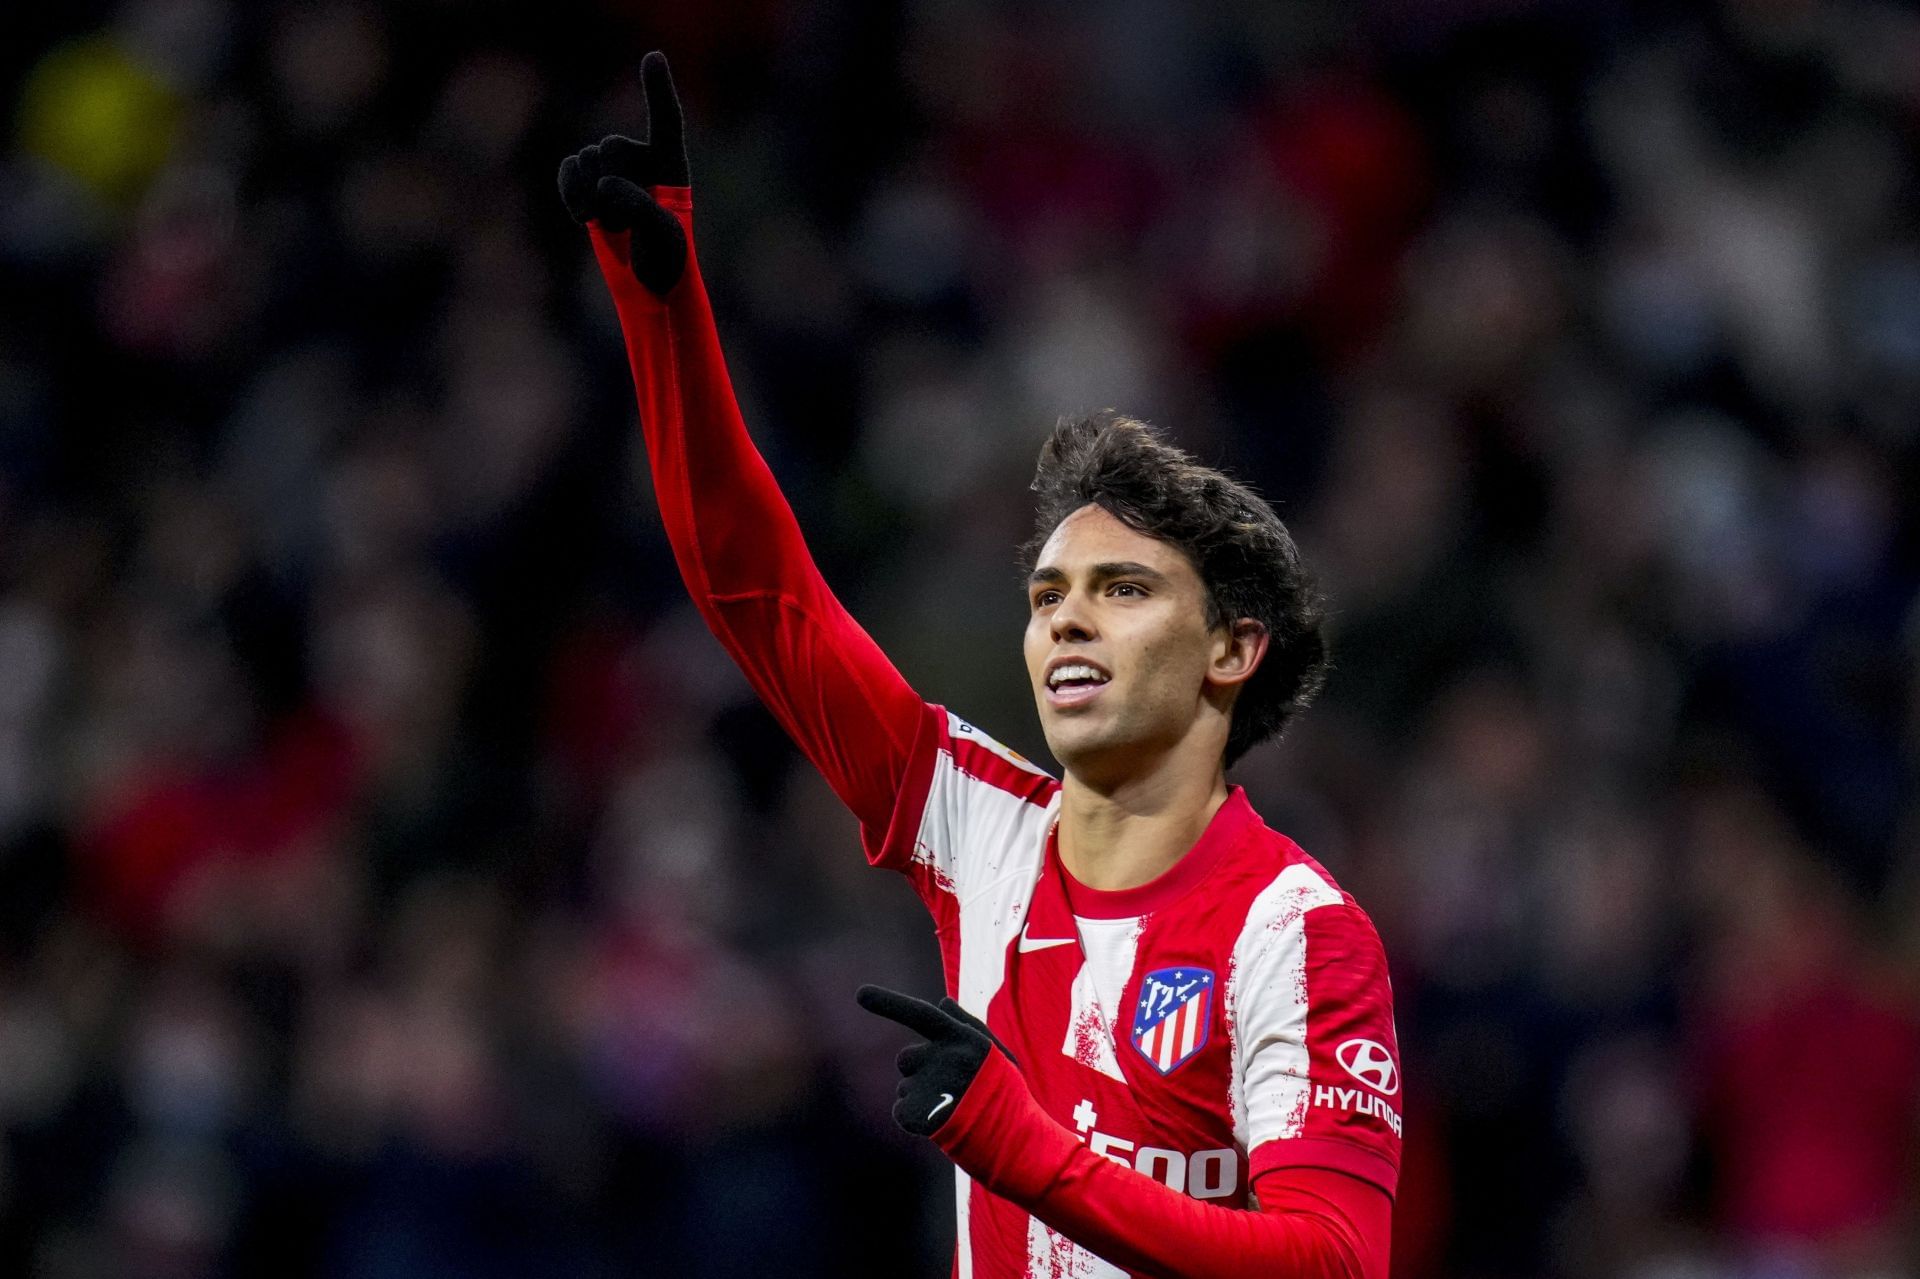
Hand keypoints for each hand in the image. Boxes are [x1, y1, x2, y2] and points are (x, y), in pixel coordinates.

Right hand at [557, 50, 689, 295]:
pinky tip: (582, 218)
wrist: (650, 291)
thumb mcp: (664, 235)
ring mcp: (613, 173)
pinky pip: (568, 171)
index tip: (652, 57)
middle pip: (611, 147)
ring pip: (586, 159)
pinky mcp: (589, 189)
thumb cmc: (668, 262)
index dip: (658, 88)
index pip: (666, 120)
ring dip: (593, 197)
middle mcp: (642, 161)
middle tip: (629, 225)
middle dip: (612, 186)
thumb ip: (639, 206)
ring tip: (614, 228)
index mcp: (671, 165)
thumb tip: (606, 186)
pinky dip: (569, 192)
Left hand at [857, 985, 1017, 1136]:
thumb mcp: (998, 1055)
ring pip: (904, 1086)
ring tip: (951, 1111)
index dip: (888, 1002)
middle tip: (950, 1090)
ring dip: (920, 1097)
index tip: (860, 993)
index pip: (920, 1014)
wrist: (1016, 1144)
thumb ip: (969, 1025)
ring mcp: (929, 1087)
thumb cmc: (1005, 1095)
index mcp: (963, 1039)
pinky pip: (901, 1111)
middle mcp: (944, 1058)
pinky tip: (939, 1125)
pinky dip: (915, 1119)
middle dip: (919, 1071)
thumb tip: (942, 1001)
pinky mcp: (917, 1115)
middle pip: (906, 1058)